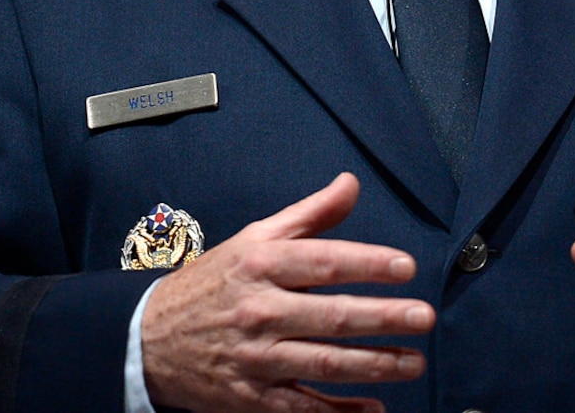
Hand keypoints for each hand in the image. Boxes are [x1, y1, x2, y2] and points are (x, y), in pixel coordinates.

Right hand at [141, 173, 431, 411]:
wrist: (150, 337)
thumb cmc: (212, 283)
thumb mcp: (253, 239)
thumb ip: (308, 216)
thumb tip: (350, 184)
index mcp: (260, 264)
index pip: (322, 262)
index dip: (367, 263)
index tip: (406, 267)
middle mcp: (259, 309)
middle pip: (332, 316)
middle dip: (383, 317)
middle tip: (424, 316)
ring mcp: (257, 357)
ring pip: (325, 363)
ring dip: (376, 365)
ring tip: (414, 361)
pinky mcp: (253, 397)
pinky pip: (304, 407)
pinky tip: (374, 409)